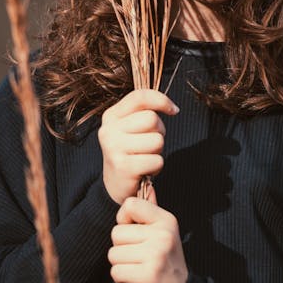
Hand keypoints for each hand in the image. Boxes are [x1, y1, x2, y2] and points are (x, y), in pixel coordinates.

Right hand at [98, 89, 178, 203]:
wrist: (115, 185)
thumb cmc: (131, 151)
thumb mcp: (131, 127)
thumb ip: (144, 111)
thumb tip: (173, 108)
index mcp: (111, 116)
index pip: (140, 97)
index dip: (161, 100)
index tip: (173, 110)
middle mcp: (109, 130)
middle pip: (151, 119)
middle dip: (159, 132)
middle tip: (150, 144)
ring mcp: (114, 148)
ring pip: (157, 141)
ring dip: (158, 152)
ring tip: (146, 157)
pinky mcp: (123, 167)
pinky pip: (156, 161)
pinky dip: (156, 167)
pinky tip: (145, 170)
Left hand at [108, 192, 187, 282]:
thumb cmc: (166, 259)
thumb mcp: (164, 231)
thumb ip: (152, 211)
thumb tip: (146, 187)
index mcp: (165, 219)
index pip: (131, 205)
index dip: (124, 218)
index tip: (132, 231)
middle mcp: (162, 234)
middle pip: (117, 233)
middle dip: (121, 247)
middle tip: (137, 256)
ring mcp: (156, 254)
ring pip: (114, 253)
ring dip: (120, 264)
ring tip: (136, 267)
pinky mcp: (148, 275)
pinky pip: (116, 271)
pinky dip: (120, 278)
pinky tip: (134, 279)